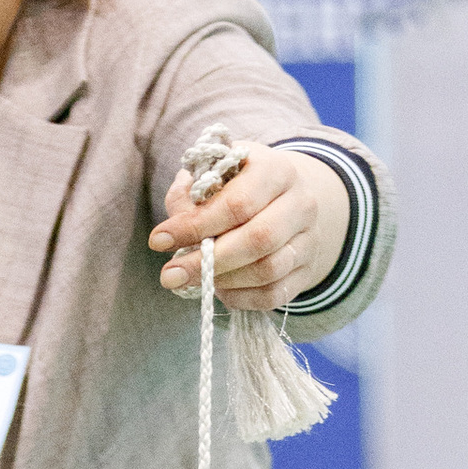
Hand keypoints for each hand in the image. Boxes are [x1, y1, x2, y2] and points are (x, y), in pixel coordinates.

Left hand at [149, 147, 348, 310]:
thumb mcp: (214, 175)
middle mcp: (301, 203)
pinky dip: (241, 298)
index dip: (196, 225)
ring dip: (223, 281)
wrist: (287, 199)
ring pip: (268, 270)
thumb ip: (190, 196)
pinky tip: (220, 291)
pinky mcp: (307, 270)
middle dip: (208, 262)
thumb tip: (171, 233)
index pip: (238, 203)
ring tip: (193, 281)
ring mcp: (309, 239)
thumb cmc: (239, 185)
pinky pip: (275, 294)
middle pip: (258, 239)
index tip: (158, 241)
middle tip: (169, 276)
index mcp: (276, 170)